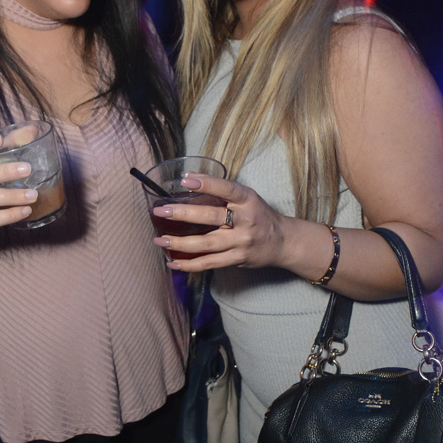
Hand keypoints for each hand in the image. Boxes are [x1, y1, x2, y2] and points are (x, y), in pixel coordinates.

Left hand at [151, 174, 286, 271]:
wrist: (283, 242)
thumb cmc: (259, 215)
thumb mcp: (247, 198)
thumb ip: (222, 191)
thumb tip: (188, 178)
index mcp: (248, 200)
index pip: (227, 189)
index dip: (207, 183)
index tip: (185, 179)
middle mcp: (245, 221)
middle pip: (211, 217)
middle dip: (183, 214)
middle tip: (161, 211)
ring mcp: (240, 242)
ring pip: (206, 244)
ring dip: (180, 243)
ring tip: (160, 240)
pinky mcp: (236, 259)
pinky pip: (209, 263)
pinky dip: (189, 265)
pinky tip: (173, 262)